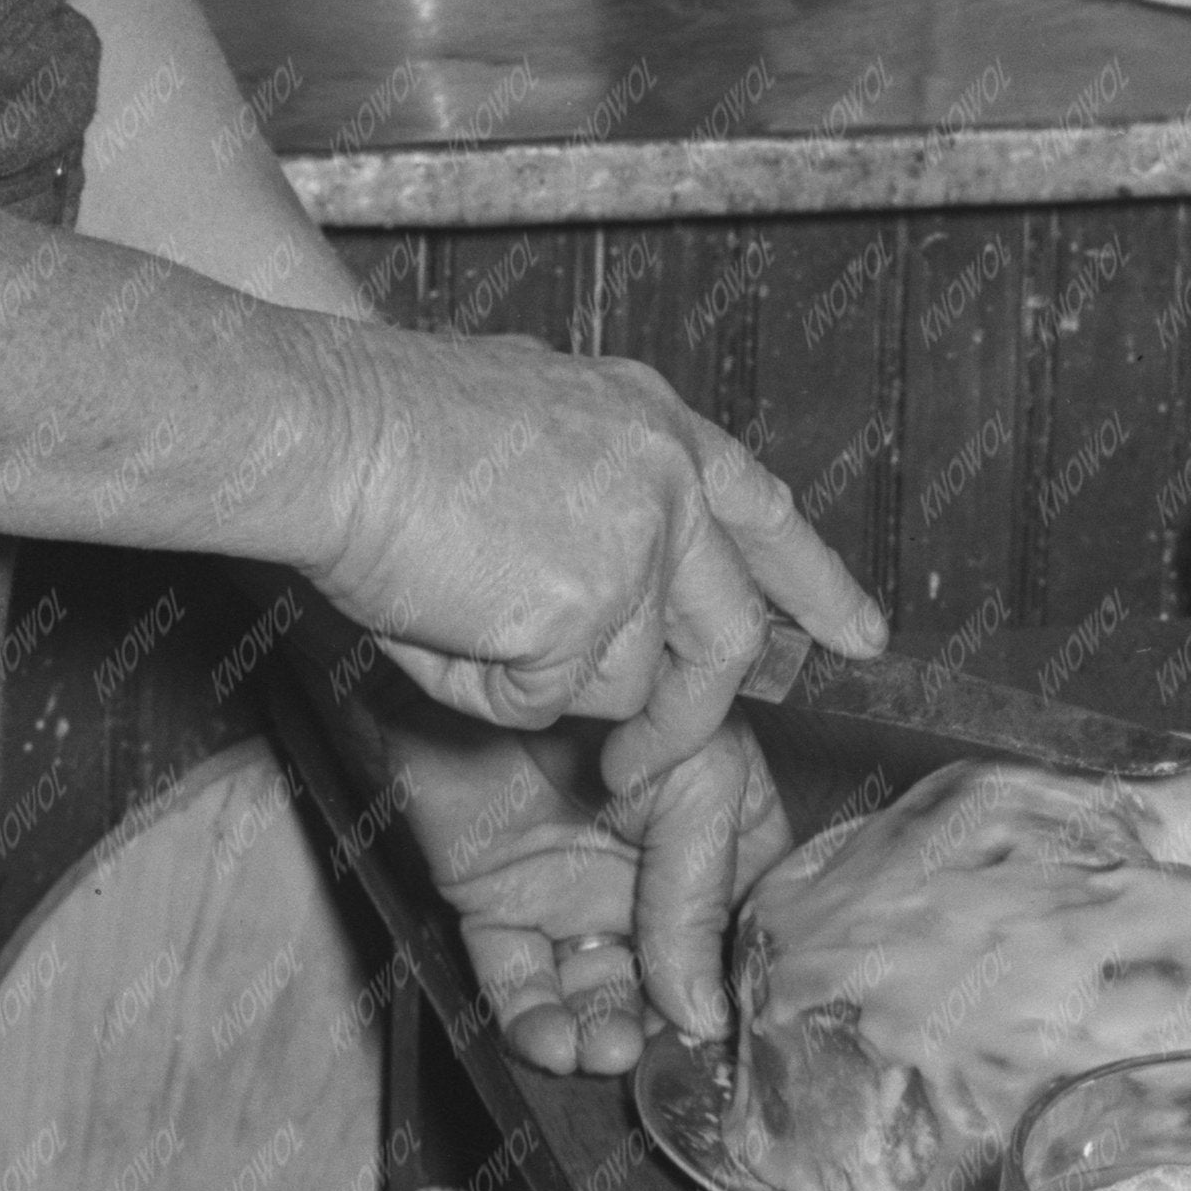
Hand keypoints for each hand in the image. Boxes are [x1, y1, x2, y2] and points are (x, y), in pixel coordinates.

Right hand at [337, 333, 876, 750]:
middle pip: (726, 636)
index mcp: (656, 424)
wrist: (329, 429)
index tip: (860, 639)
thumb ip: (598, 489)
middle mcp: (668, 483)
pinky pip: (552, 705)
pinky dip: (493, 694)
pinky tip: (447, 624)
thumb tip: (617, 577)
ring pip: (631, 686)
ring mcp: (638, 550)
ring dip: (548, 687)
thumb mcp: (530, 420)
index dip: (816, 583)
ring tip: (464, 615)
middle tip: (636, 771)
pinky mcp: (589, 616)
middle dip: (687, 719)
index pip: (766, 513)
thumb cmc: (385, 420)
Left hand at [389, 714, 791, 1075]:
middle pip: (669, 977)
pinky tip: (551, 1040)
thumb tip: (705, 1016)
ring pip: (596, 990)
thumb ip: (698, 893)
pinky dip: (532, 1022)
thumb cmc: (613, 683)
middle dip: (666, 1028)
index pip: (746, 928)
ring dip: (603, 1035)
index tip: (744, 1042)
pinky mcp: (498, 901)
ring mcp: (575, 888)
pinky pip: (518, 980)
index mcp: (719, 829)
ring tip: (607, 1049)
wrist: (480, 645)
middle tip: (663, 1062)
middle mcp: (650, 870)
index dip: (744, 986)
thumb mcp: (694, 777)